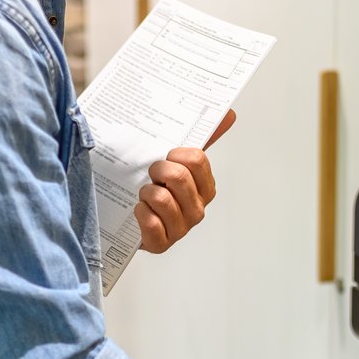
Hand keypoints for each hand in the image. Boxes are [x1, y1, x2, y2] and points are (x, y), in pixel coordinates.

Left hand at [135, 109, 234, 253]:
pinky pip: (151, 223)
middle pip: (179, 177)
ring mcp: (180, 228)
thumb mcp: (176, 161)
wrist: (129, 218)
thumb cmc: (157, 188)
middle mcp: (197, 209)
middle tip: (151, 174)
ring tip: (144, 194)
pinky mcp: (161, 244)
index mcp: (204, 188)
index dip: (177, 154)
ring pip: (162, 199)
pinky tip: (138, 210)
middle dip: (158, 170)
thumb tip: (229, 114)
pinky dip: (140, 212)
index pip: (197, 160)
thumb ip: (203, 139)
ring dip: (146, 192)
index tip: (167, 155)